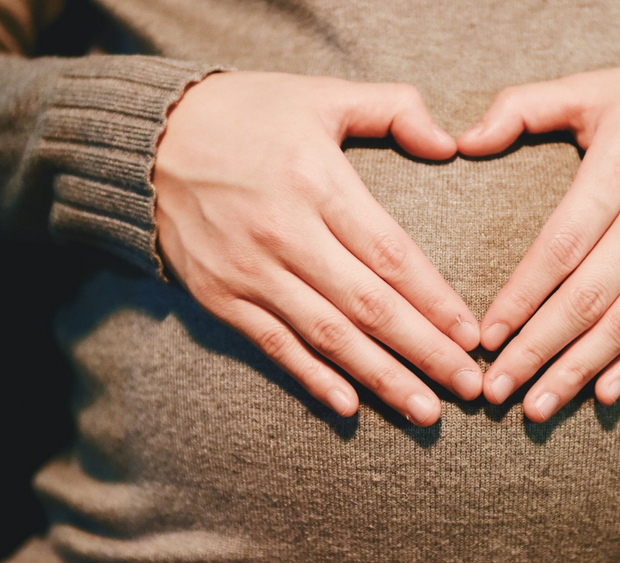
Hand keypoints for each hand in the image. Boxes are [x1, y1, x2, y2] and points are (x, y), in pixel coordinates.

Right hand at [154, 72, 482, 426]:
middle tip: (468, 389)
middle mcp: (284, 233)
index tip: (472, 336)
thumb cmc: (247, 113)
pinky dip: (312, 378)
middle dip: (425, 351)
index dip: (435, 300)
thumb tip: (449, 143)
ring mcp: (248, 270)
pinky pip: (274, 346)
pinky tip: (350, 407)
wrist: (147, 137)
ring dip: (381, 378)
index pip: (391, 254)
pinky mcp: (220, 296)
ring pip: (328, 336)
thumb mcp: (321, 94)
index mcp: (317, 181)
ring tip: (426, 411)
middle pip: (368, 306)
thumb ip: (393, 108)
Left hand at [457, 60, 619, 421]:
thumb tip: (462, 141)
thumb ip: (523, 107)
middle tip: (496, 390)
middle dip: (537, 350)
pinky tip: (602, 395)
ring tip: (537, 408)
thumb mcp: (594, 87)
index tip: (485, 336)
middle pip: (588, 298)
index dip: (521, 296)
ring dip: (579, 371)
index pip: (561, 246)